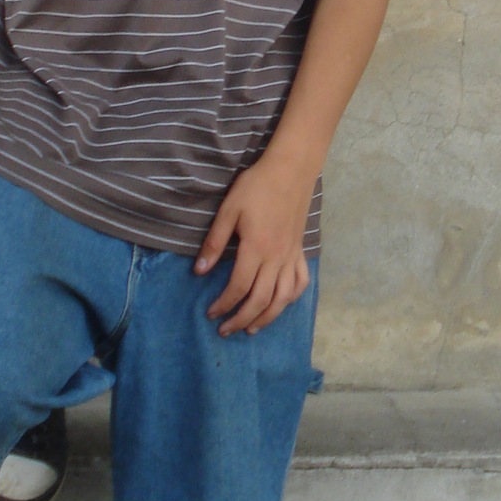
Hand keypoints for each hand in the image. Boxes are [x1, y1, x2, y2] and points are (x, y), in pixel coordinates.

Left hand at [195, 152, 315, 334]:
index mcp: (256, 248)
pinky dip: (291, 298)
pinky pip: (300, 281)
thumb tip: (199, 271)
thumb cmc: (256, 187)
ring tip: (251, 328)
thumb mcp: (229, 210)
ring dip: (267, 317)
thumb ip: (215, 242)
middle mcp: (277, 258)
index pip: (239, 287)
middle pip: (261, 300)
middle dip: (241, 319)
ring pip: (283, 298)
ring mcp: (291, 256)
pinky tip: (280, 304)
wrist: (290, 170)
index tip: (211, 313)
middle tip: (225, 330)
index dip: (224, 304)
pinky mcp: (300, 251)